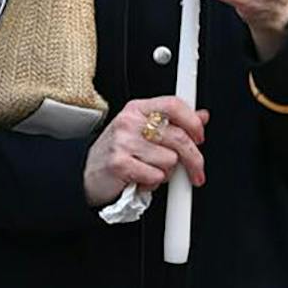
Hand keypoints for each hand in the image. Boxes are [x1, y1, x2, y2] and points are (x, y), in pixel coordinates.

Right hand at [83, 95, 206, 207]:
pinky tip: (141, 178)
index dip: (193, 122)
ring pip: (169, 160)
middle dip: (194, 159)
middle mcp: (130, 122)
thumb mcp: (143, 131)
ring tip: (150, 170)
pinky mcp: (120, 164)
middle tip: (196, 171)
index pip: (174, 104)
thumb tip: (202, 116)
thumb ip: (174, 123)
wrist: (85, 174)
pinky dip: (152, 182)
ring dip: (165, 172)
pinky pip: (155, 176)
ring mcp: (123, 142)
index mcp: (137, 109)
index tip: (200, 137)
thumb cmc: (117, 152)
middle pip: (178, 137)